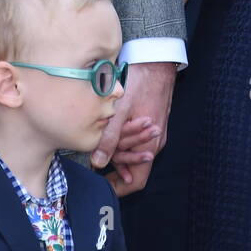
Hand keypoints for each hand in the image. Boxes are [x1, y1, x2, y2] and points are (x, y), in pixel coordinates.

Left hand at [90, 61, 175, 196]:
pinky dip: (124, 143)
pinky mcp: (152, 121)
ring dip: (118, 157)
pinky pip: (137, 140)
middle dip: (115, 172)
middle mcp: (155, 142)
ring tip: (98, 156)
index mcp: (149, 145)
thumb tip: (98, 162)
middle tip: (94, 171)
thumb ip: (110, 137)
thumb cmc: (140, 83)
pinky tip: (110, 138)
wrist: (157, 61)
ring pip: (135, 153)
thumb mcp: (121, 111)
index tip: (102, 188)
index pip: (137, 181)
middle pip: (135, 169)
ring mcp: (155, 132)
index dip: (119, 188)